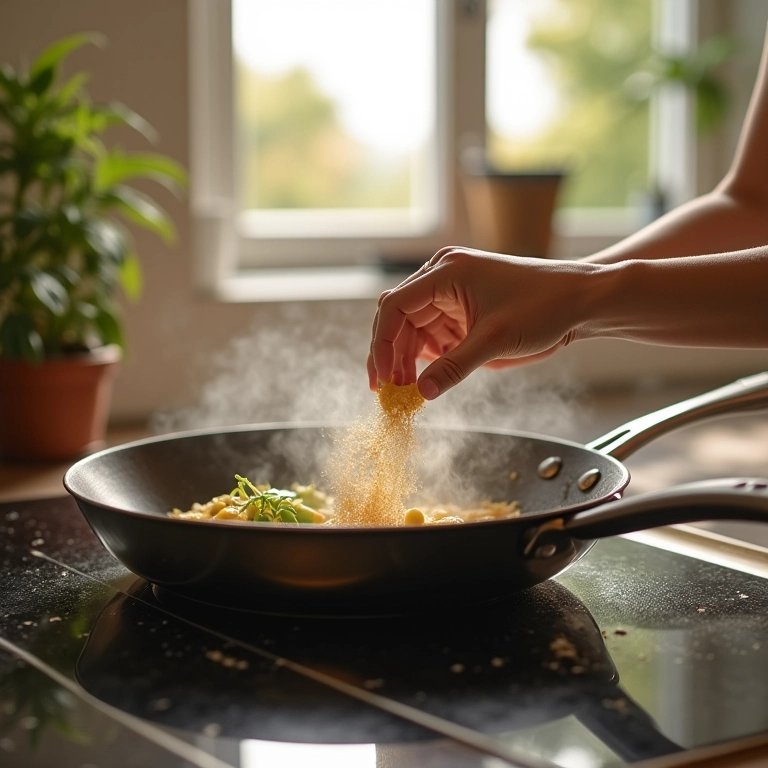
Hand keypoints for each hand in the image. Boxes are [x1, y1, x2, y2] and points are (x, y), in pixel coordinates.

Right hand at [368, 247, 592, 398]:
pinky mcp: (461, 310)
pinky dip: (425, 358)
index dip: (383, 344)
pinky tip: (424, 380)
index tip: (382, 378)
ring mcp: (451, 294)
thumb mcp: (496, 340)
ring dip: (406, 360)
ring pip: (411, 329)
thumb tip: (420, 393)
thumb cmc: (544, 307)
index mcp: (445, 271)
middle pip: (397, 318)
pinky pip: (432, 335)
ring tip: (406, 392)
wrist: (581, 301)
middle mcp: (442, 277)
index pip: (394, 306)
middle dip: (390, 354)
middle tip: (387, 392)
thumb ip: (454, 367)